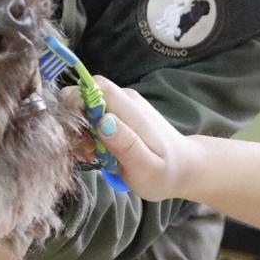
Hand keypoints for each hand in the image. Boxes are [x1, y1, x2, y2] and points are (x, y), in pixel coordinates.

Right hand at [74, 77, 202, 202]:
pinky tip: (97, 154)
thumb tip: (103, 121)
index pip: (93, 86)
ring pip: (86, 107)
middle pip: (84, 95)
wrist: (186, 169)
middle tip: (84, 151)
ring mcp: (123, 106)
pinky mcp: (120, 115)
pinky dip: (89, 135)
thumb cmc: (166, 173)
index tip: (76, 134)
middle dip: (74, 122)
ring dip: (80, 132)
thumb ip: (126, 144)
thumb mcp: (147, 168)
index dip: (75, 103)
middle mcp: (125, 100)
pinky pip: (94, 117)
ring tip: (92, 156)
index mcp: (131, 109)